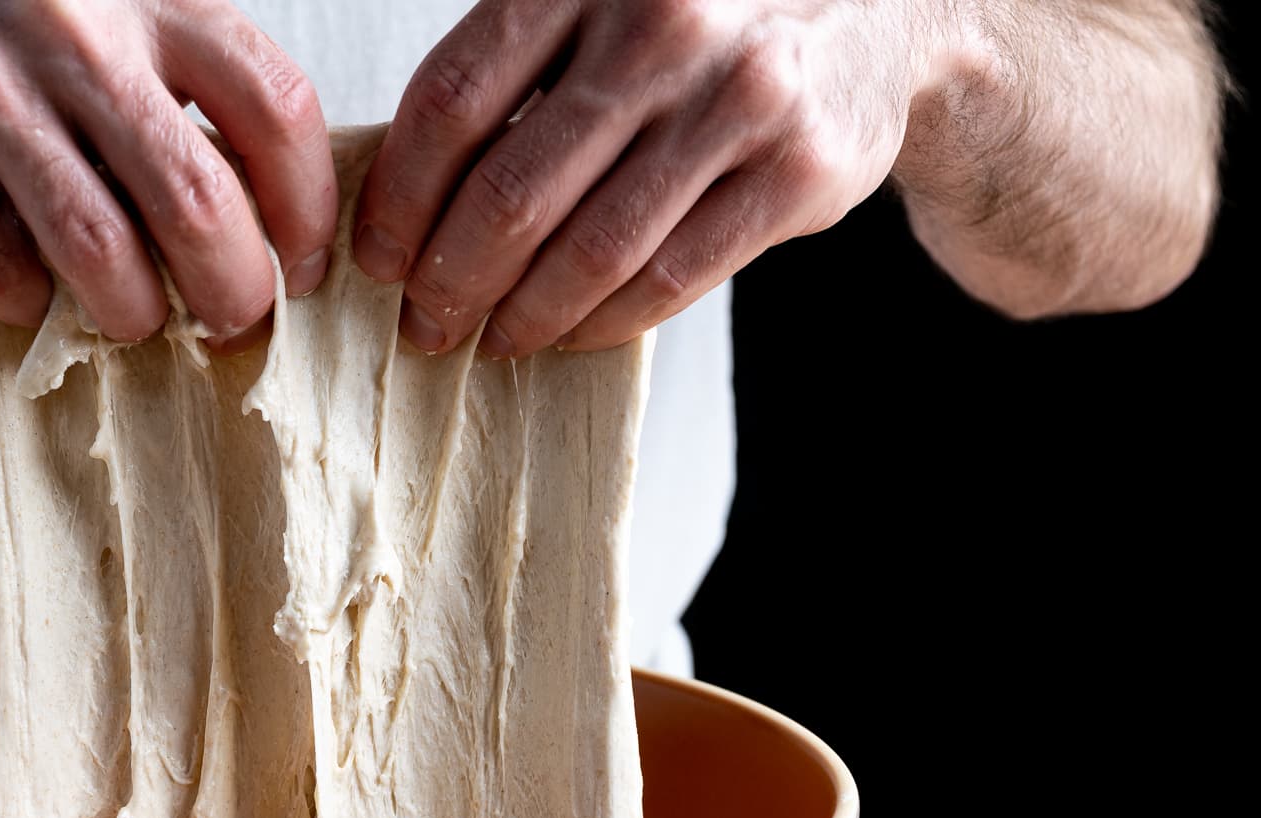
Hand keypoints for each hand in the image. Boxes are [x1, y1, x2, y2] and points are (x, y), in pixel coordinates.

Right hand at [0, 0, 336, 344]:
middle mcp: (69, 24)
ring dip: (130, 311)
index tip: (304, 268)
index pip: (274, 109)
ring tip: (131, 316)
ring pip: (97, 247)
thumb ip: (188, 103)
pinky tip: (24, 286)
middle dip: (230, 291)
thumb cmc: (5, 38)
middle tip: (228, 320)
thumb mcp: (113, 25)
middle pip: (195, 198)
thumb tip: (287, 245)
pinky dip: (21, 299)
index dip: (307, 211)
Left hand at [353, 0, 954, 356]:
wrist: (884, 5)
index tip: (376, 257)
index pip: (453, 103)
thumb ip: (518, 67)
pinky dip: (602, 322)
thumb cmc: (710, 14)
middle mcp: (663, 26)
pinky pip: (671, 278)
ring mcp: (738, 100)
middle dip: (451, 279)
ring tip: (488, 340)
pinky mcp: (796, 172)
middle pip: (512, 192)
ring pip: (591, 251)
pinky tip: (566, 334)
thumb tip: (404, 196)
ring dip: (522, 315)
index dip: (400, 198)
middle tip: (424, 323)